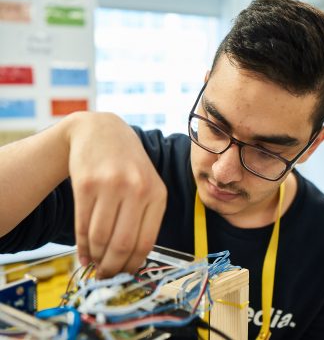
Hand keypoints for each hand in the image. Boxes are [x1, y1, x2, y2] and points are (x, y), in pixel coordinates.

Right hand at [66, 112, 166, 277]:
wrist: (101, 132)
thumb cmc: (126, 164)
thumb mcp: (146, 184)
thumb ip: (143, 218)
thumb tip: (129, 261)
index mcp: (158, 193)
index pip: (146, 242)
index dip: (132, 266)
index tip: (123, 276)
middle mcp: (137, 188)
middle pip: (123, 244)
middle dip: (112, 268)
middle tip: (105, 277)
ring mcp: (111, 185)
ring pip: (101, 237)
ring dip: (95, 258)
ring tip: (93, 263)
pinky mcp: (86, 183)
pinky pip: (83, 225)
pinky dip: (81, 245)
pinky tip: (82, 253)